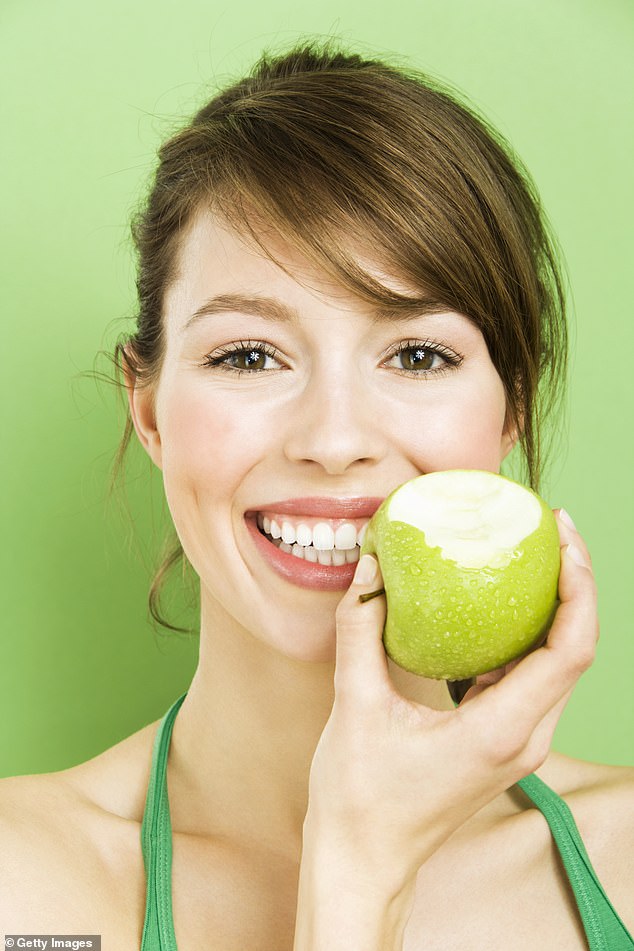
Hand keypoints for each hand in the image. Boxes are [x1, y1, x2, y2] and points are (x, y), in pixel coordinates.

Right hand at [304, 508, 597, 884]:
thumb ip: (360, 630)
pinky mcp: (501, 740)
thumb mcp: (353, 704)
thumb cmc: (360, 795)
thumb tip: (369, 569)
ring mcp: (518, 741)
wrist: (364, 858)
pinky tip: (494, 602)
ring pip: (557, 663)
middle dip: (574, 583)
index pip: (571, 648)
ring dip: (553, 606)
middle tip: (548, 528)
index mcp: (502, 729)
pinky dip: (523, 634)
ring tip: (528, 553)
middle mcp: (525, 737)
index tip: (562, 536)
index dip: (579, 586)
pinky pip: (528, 677)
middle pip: (576, 650)